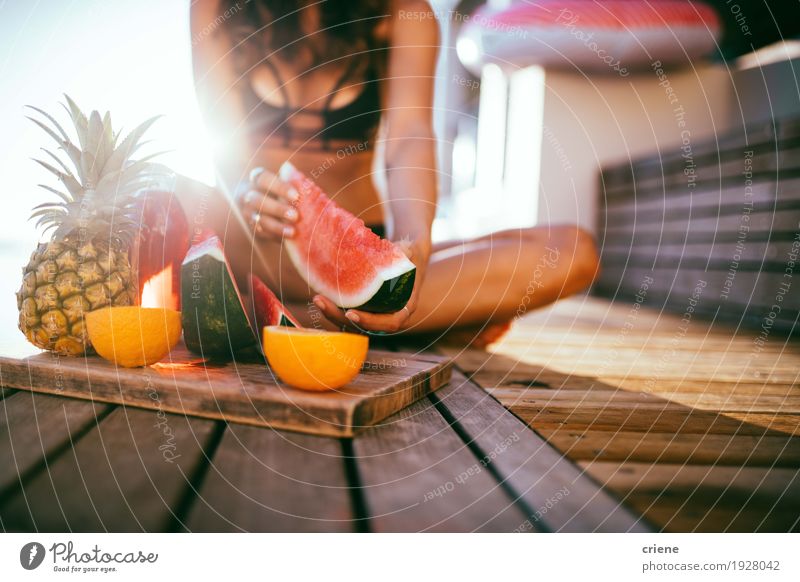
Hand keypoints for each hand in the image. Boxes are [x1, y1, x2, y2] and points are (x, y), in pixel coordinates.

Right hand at [237, 167, 298, 239]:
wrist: (275, 209)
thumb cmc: (285, 190)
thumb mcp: (288, 183)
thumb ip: (291, 179)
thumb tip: (291, 168)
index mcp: (256, 178)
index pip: (263, 179)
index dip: (279, 187)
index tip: (296, 196)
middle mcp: (248, 194)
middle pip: (257, 200)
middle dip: (277, 209)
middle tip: (296, 216)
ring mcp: (247, 212)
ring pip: (257, 219)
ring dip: (276, 225)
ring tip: (293, 231)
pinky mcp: (252, 227)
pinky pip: (260, 232)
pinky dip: (274, 235)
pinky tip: (287, 237)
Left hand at [312, 238, 429, 333]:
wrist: (408, 257)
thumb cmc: (411, 255)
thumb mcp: (412, 251)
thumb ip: (407, 251)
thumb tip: (402, 248)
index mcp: (404, 308)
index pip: (389, 323)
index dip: (370, 322)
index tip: (352, 313)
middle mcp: (389, 316)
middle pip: (362, 327)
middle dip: (339, 317)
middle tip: (321, 301)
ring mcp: (375, 315)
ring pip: (351, 323)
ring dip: (332, 314)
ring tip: (318, 299)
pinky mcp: (364, 309)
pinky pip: (347, 315)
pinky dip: (334, 309)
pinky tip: (321, 296)